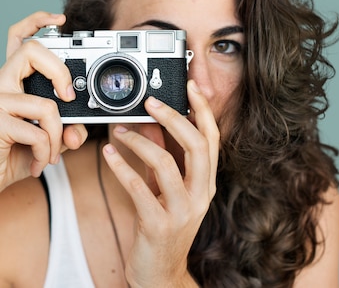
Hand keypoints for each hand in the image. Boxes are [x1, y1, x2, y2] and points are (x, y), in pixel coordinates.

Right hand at [0, 12, 87, 191]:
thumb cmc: (14, 157)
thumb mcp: (49, 140)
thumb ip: (68, 130)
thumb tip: (78, 132)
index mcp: (13, 81)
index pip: (18, 39)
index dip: (37, 22)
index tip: (60, 18)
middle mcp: (0, 85)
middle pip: (30, 51)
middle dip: (60, 72)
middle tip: (68, 98)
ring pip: (47, 105)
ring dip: (59, 135)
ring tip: (52, 153)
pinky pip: (40, 133)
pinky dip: (48, 152)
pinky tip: (40, 163)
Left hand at [102, 80, 218, 286]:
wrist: (160, 274)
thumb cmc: (164, 228)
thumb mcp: (166, 189)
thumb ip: (161, 157)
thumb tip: (150, 125)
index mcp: (207, 183)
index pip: (212, 139)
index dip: (203, 111)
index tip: (190, 88)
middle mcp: (201, 194)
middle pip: (197, 146)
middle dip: (174, 118)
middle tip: (150, 102)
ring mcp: (183, 210)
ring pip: (167, 164)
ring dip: (139, 142)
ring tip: (119, 131)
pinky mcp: (159, 224)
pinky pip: (139, 188)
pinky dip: (121, 167)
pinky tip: (108, 153)